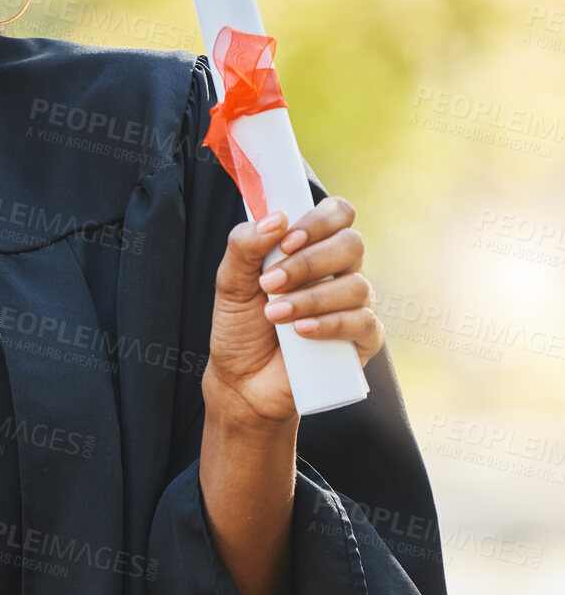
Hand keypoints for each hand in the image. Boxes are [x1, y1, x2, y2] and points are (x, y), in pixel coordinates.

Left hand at [202, 196, 385, 428]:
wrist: (242, 380)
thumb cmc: (241, 326)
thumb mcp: (230, 282)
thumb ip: (244, 245)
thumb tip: (275, 218)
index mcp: (313, 248)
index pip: (337, 214)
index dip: (317, 221)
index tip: (285, 241)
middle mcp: (340, 272)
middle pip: (351, 244)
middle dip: (308, 262)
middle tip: (270, 283)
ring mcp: (355, 305)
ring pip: (356, 285)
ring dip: (310, 298)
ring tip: (274, 315)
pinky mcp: (363, 340)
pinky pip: (363, 323)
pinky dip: (330, 324)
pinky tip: (301, 331)